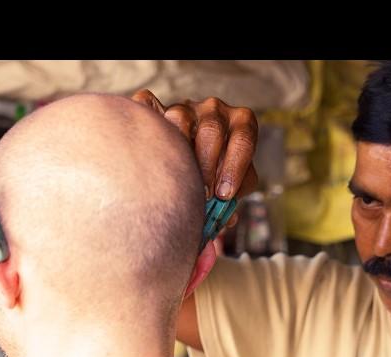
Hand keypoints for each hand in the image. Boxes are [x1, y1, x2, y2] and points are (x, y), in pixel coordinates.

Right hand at [131, 89, 258, 202]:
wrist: (190, 164)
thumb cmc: (215, 177)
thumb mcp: (230, 187)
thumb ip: (232, 201)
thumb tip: (226, 219)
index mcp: (239, 124)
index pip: (244, 137)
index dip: (236, 167)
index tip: (224, 195)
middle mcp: (213, 111)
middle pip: (212, 128)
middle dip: (207, 165)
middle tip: (201, 194)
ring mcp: (184, 107)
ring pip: (179, 116)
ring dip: (179, 151)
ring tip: (176, 179)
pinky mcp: (156, 106)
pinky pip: (147, 104)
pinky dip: (146, 121)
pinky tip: (146, 148)